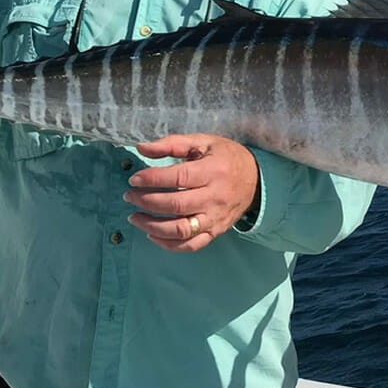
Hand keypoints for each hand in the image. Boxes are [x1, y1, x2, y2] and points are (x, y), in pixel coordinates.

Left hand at [125, 134, 259, 251]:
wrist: (257, 179)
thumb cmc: (226, 157)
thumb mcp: (203, 142)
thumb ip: (172, 144)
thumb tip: (141, 148)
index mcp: (213, 171)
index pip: (177, 178)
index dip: (152, 179)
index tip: (134, 179)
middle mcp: (215, 197)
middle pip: (175, 205)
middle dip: (146, 201)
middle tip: (130, 196)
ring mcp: (216, 218)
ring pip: (181, 230)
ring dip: (152, 226)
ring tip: (135, 217)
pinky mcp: (216, 232)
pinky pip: (191, 245)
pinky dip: (169, 244)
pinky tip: (152, 234)